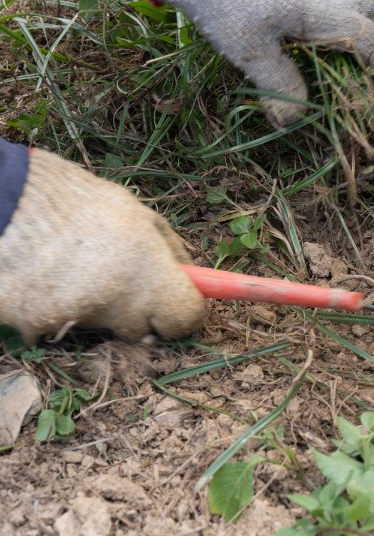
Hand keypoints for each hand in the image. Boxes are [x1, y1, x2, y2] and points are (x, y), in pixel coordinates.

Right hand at [0, 150, 205, 345]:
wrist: (7, 203)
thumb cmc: (78, 203)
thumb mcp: (136, 213)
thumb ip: (169, 249)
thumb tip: (192, 277)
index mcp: (145, 270)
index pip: (184, 319)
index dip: (184, 314)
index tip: (178, 306)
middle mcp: (113, 302)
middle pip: (142, 332)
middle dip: (138, 313)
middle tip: (119, 279)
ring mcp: (74, 319)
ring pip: (101, 327)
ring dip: (96, 308)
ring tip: (75, 268)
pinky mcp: (37, 328)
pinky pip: (62, 327)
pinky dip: (59, 309)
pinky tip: (48, 278)